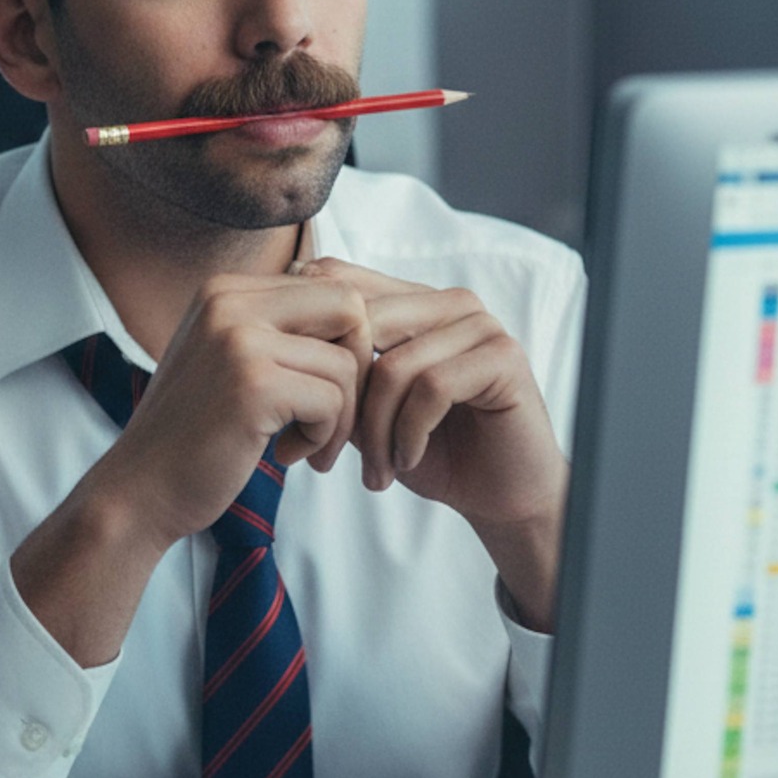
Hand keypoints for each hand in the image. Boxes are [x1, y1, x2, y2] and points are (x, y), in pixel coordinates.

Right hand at [97, 272, 373, 549]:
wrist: (139, 491)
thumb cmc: (195, 433)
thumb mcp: (229, 360)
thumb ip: (278, 329)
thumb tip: (358, 312)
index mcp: (225, 289)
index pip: (328, 286)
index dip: (345, 341)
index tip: (324, 387)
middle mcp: (230, 301)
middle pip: (349, 305)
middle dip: (359, 365)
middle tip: (336, 414)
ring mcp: (239, 340)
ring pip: (346, 363)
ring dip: (340, 417)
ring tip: (307, 445)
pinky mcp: (252, 385)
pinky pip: (332, 401)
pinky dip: (322, 437)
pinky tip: (287, 454)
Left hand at [297, 257, 568, 626]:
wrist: (500, 496)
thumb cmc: (432, 450)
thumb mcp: (367, 412)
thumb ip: (334, 378)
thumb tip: (274, 356)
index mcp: (413, 300)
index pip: (341, 282)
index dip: (308, 336)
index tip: (292, 401)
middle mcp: (448, 302)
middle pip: (362, 323)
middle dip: (339, 397)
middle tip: (322, 449)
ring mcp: (480, 326)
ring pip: (395, 364)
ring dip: (376, 430)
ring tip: (375, 471)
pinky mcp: (504, 358)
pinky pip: (432, 387)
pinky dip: (409, 433)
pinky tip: (406, 462)